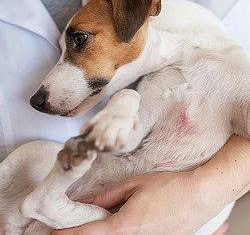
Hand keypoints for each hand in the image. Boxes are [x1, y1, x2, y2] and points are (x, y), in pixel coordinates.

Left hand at [52, 171, 226, 234]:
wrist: (199, 196)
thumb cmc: (169, 186)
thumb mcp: (135, 184)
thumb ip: (109, 195)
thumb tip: (89, 202)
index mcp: (126, 225)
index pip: (89, 233)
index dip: (69, 234)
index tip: (55, 233)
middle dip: (90, 230)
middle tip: (83, 219)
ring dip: (109, 228)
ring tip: (115, 211)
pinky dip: (125, 228)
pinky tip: (132, 215)